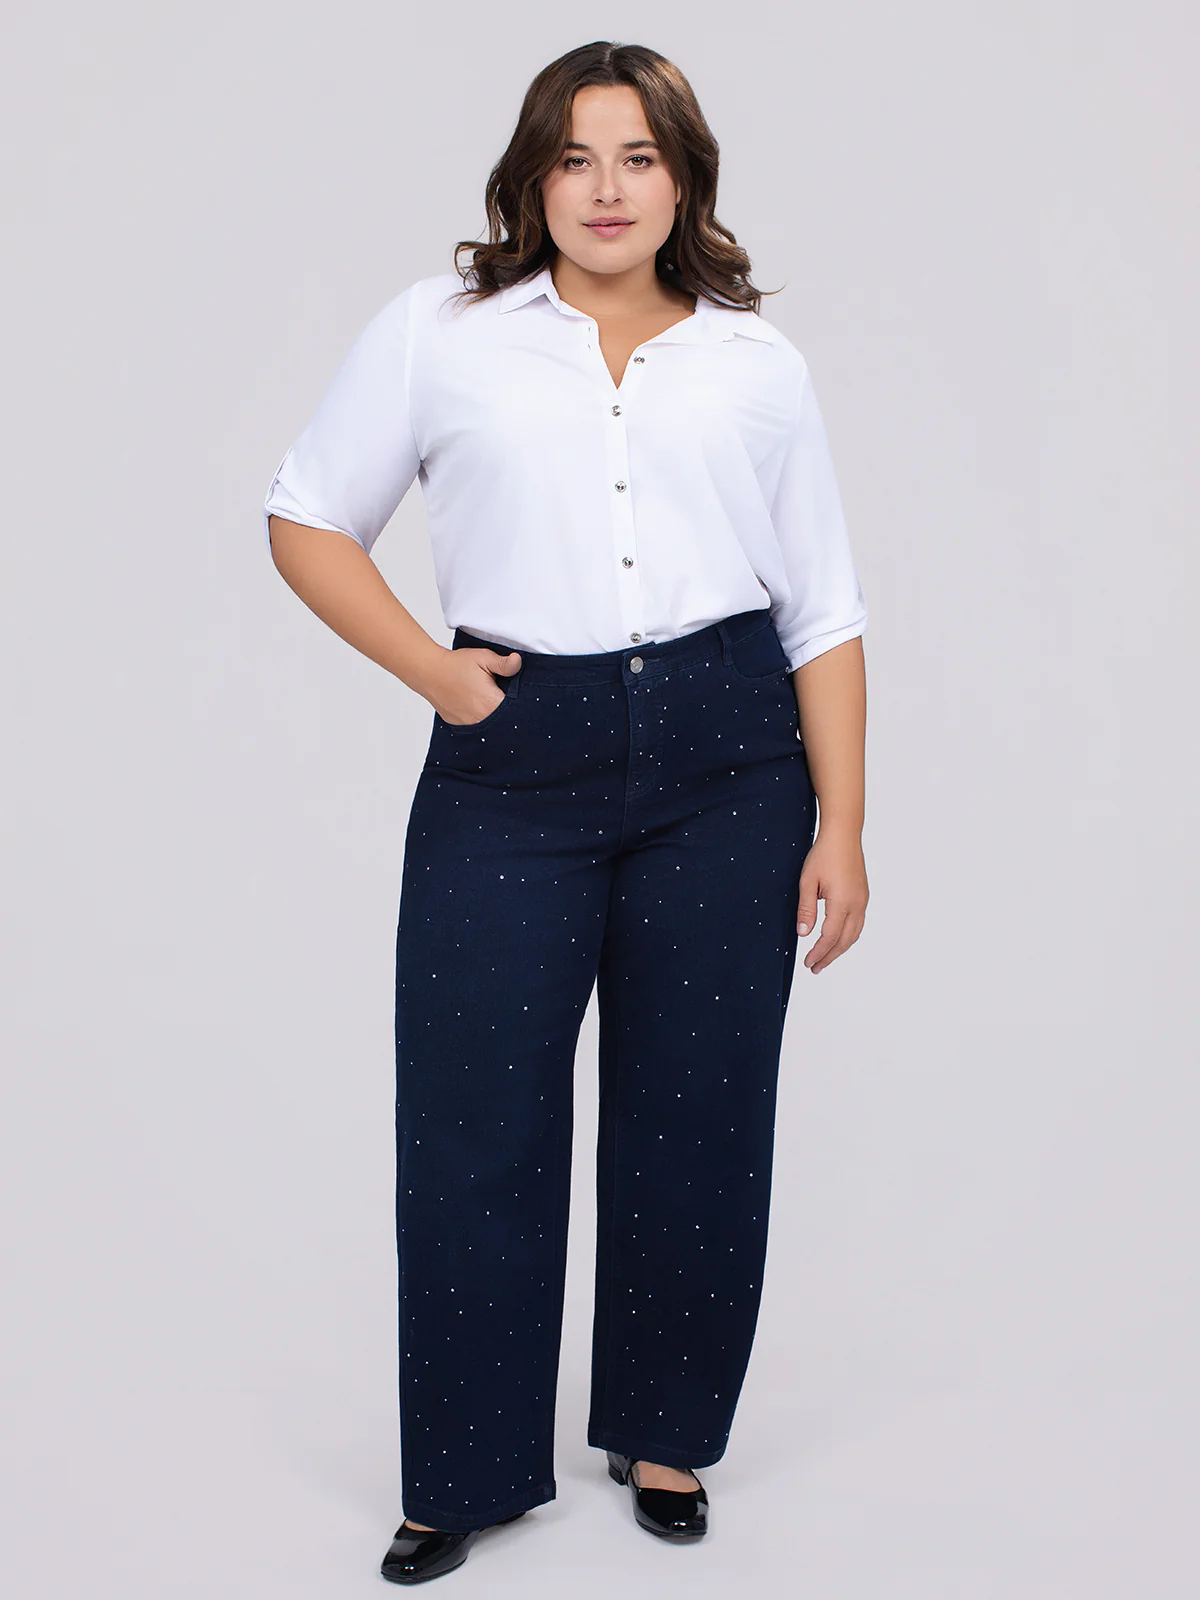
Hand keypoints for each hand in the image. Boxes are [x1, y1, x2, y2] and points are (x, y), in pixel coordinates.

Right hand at [425, 645, 522, 724]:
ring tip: (485, 698)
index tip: (515, 694)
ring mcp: (470, 725)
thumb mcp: (483, 658)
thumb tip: (518, 662)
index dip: (520, 703)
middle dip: (506, 709)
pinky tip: (475, 704)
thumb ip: (503, 664)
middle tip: (499, 693)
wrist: (429, 672)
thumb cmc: (456, 665)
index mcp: (491, 704)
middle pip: (504, 720)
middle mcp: (482, 719)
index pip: (516, 711)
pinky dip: (480, 717)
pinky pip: (477, 726)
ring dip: (493, 715)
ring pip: (491, 724)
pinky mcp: (460, 725)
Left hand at [795, 826, 867, 972]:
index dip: (818, 953)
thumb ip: (806, 909)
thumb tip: (803, 933)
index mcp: (842, 903)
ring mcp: (862, 900)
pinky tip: (838, 938)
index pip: (829, 937)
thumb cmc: (824, 854)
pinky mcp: (863, 895)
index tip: (808, 962)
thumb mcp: (808, 882)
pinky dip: (848, 936)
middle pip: (844, 941)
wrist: (844, 835)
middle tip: (815, 967)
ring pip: (854, 934)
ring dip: (840, 948)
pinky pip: (858, 923)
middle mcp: (856, 904)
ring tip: (826, 958)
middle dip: (830, 956)